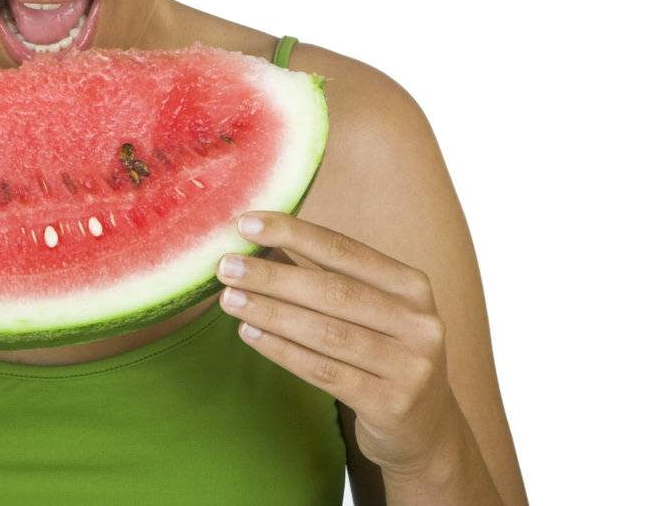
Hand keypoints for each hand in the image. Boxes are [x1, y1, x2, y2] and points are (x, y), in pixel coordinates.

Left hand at [216, 211, 459, 476]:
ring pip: (326, 333)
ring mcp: (409, 366)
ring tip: (230, 299)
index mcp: (412, 286)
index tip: (247, 223)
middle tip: (226, 266)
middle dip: (274, 277)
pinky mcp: (390, 404)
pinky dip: (282, 350)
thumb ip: (330, 278)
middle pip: (334, 292)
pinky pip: (324, 371)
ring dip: (271, 313)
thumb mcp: (375, 311)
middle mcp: (418, 323)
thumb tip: (260, 243)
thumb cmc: (384, 354)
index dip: (294, 233)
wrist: (426, 428)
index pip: (345, 251)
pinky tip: (250, 333)